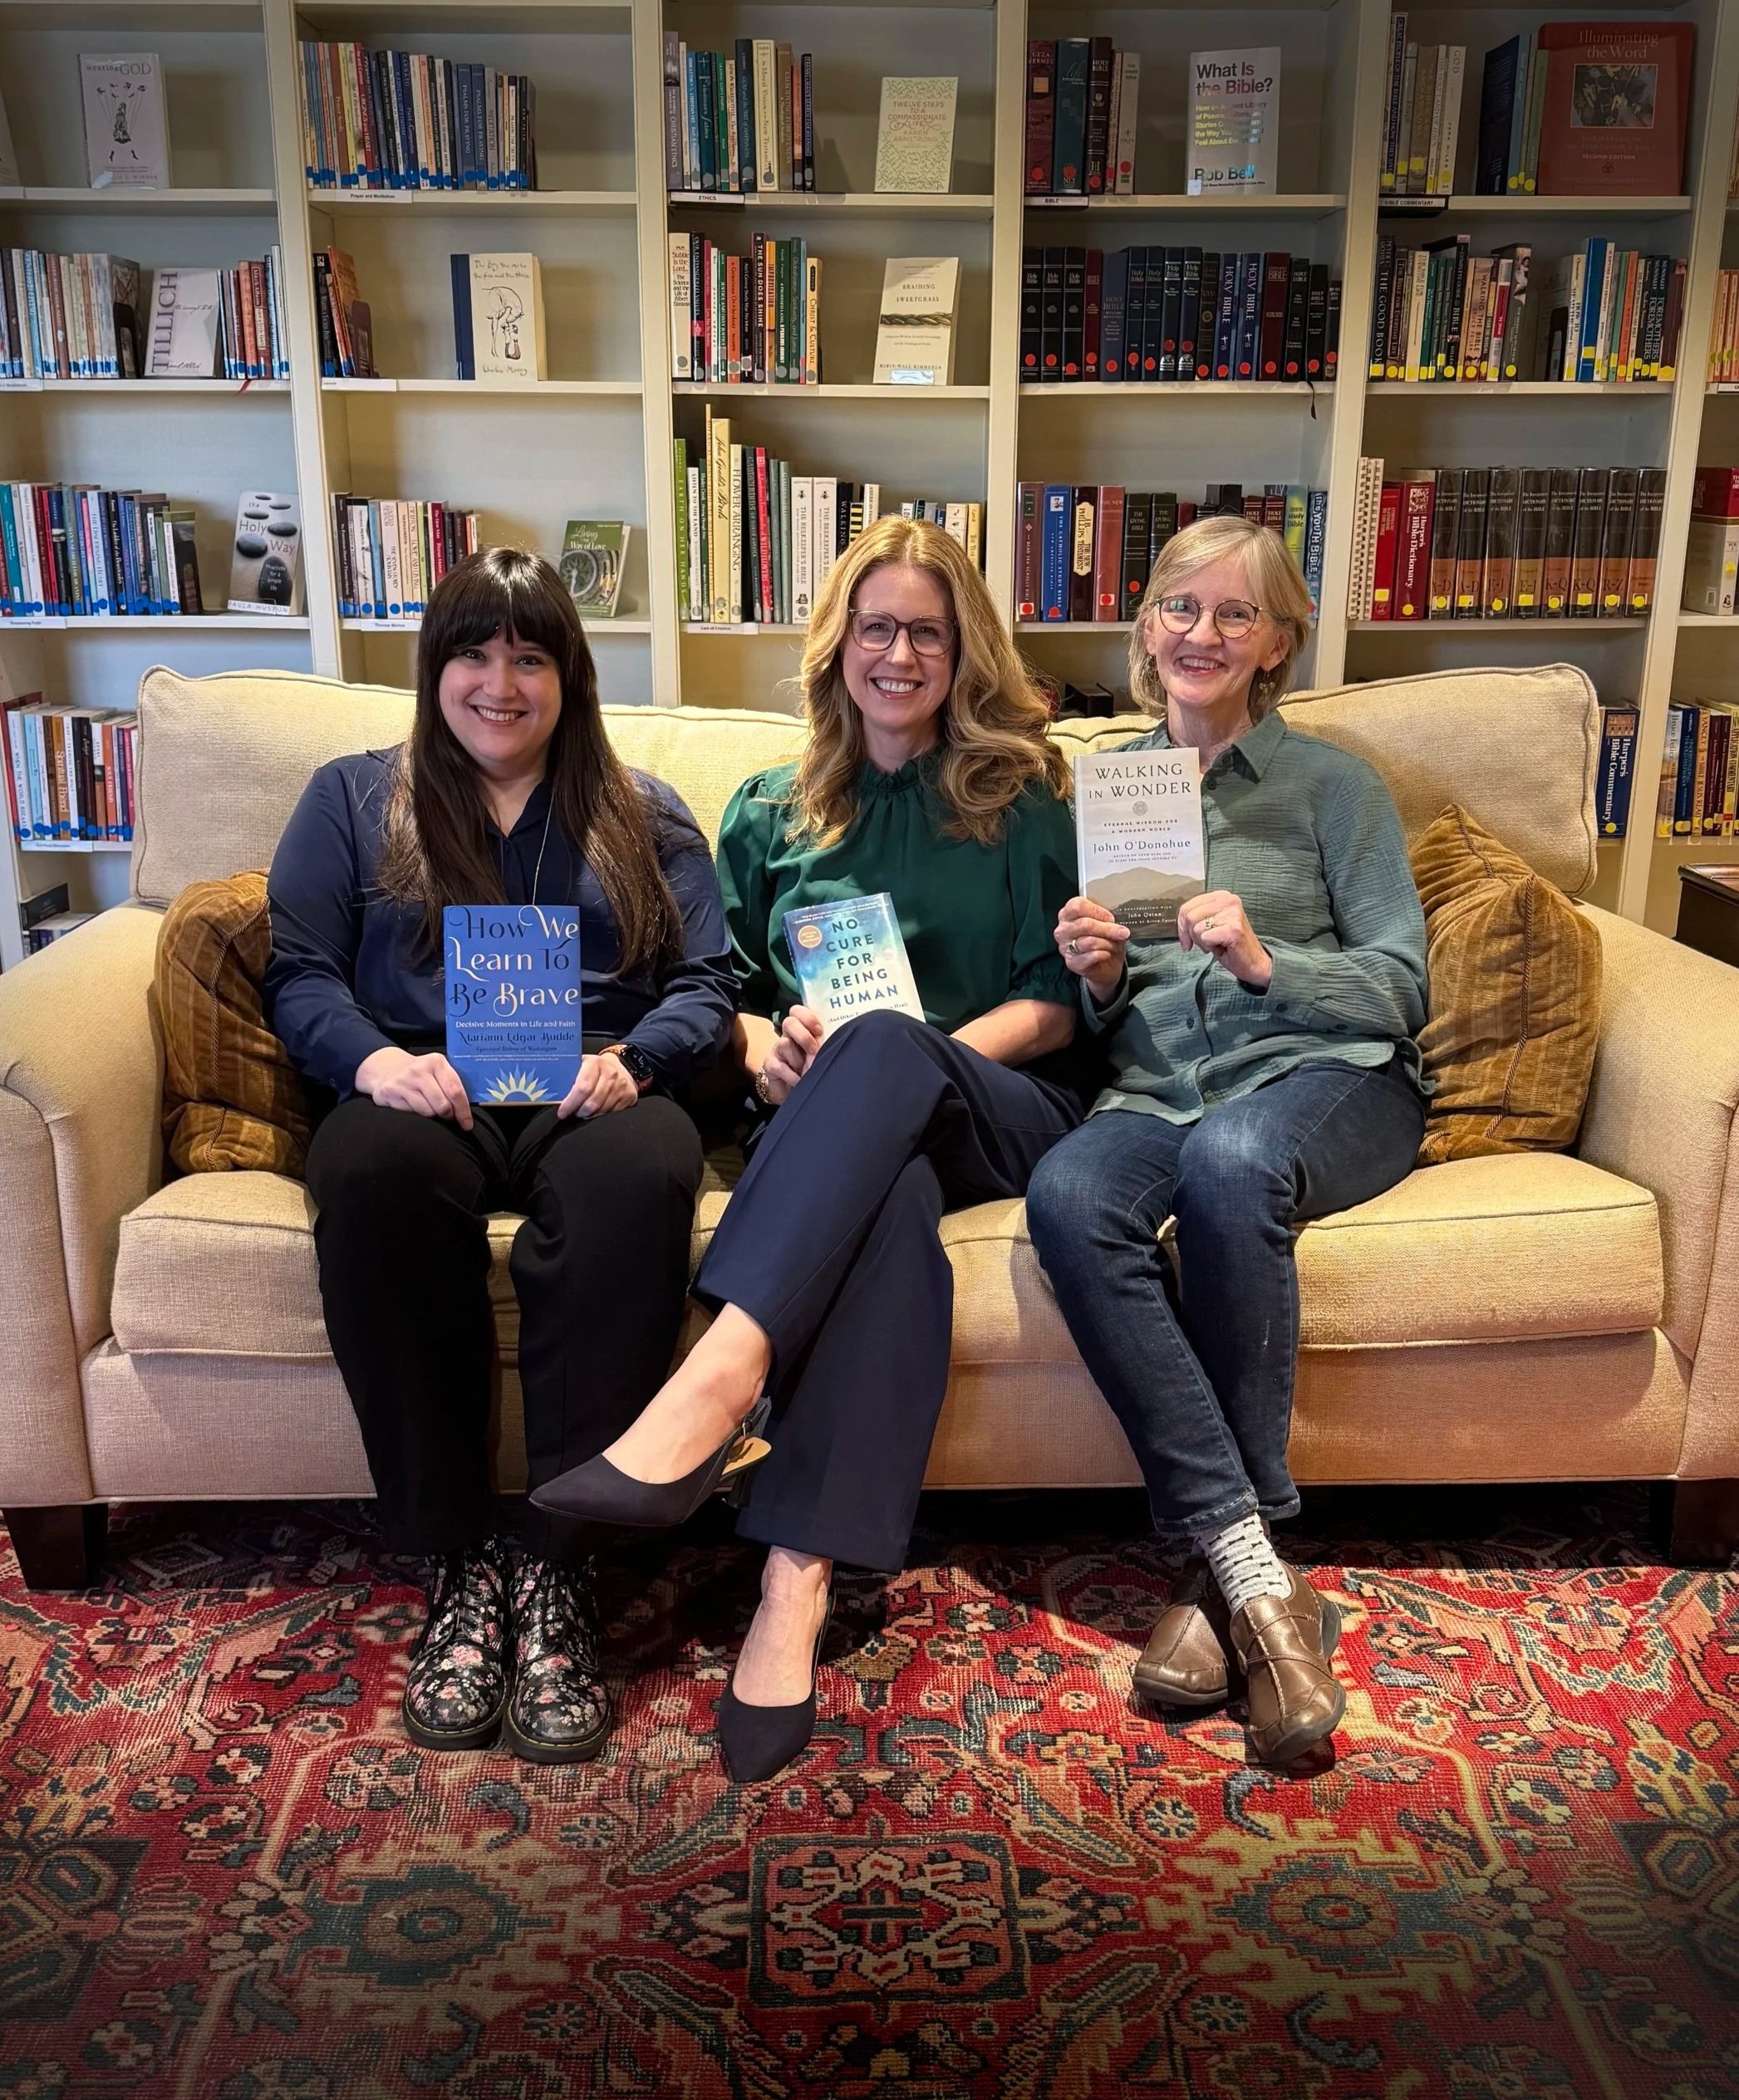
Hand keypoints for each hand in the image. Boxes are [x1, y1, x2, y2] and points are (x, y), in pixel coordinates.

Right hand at [356, 1046, 472, 1131]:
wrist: (386, 1068)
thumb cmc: (420, 1074)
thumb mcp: (437, 1071)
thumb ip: (451, 1085)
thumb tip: (467, 1112)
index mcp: (437, 1062)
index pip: (455, 1091)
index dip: (463, 1111)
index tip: (467, 1125)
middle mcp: (420, 1070)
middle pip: (443, 1105)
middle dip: (448, 1115)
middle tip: (447, 1117)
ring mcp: (404, 1080)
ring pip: (428, 1111)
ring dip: (432, 1115)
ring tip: (429, 1108)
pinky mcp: (390, 1091)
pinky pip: (411, 1113)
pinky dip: (417, 1115)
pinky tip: (414, 1106)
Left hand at [558, 1051, 639, 1120]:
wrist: (623, 1066)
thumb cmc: (595, 1069)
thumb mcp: (582, 1065)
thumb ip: (569, 1076)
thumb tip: (551, 1093)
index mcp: (595, 1063)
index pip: (582, 1087)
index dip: (570, 1103)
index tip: (562, 1112)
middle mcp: (610, 1074)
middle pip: (592, 1103)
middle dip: (579, 1112)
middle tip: (572, 1113)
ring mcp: (621, 1086)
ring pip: (601, 1110)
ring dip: (589, 1115)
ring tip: (582, 1112)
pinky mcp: (628, 1096)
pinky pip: (611, 1113)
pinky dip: (600, 1115)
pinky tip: (595, 1111)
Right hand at [756, 1005, 823, 1107]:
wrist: (793, 1090)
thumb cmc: (810, 1069)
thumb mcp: (820, 1054)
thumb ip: (824, 1044)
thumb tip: (835, 1042)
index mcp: (802, 1030)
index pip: (798, 1012)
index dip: (808, 1018)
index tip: (819, 1031)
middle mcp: (788, 1036)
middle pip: (789, 1022)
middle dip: (804, 1036)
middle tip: (814, 1050)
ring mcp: (777, 1050)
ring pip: (784, 1043)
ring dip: (799, 1060)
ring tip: (807, 1071)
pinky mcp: (770, 1065)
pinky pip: (780, 1066)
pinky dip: (792, 1076)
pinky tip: (799, 1081)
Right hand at [1055, 895, 1129, 1003]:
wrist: (1106, 963)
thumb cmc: (1103, 938)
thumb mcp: (1105, 922)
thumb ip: (1106, 917)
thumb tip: (1112, 919)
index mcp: (1068, 913)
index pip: (1077, 906)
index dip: (1097, 911)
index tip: (1110, 917)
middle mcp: (1063, 929)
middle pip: (1085, 924)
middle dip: (1107, 928)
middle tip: (1122, 932)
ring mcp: (1065, 947)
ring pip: (1090, 941)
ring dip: (1108, 943)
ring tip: (1115, 944)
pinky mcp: (1072, 962)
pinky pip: (1092, 956)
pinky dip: (1104, 954)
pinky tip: (1107, 954)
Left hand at [1178, 890, 1271, 987]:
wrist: (1254, 963)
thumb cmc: (1230, 945)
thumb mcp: (1211, 925)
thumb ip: (1196, 917)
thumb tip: (1179, 921)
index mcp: (1222, 896)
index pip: (1187, 906)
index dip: (1182, 926)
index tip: (1187, 940)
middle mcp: (1229, 900)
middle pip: (1189, 916)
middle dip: (1192, 935)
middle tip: (1207, 943)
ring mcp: (1233, 914)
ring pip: (1196, 928)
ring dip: (1203, 942)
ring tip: (1218, 943)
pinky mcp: (1233, 929)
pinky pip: (1205, 938)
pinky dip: (1210, 947)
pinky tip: (1223, 947)